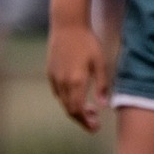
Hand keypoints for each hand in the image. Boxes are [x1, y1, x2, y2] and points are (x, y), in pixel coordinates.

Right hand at [47, 17, 109, 131]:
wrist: (67, 26)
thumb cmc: (87, 42)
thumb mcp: (100, 62)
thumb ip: (102, 85)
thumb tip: (103, 105)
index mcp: (76, 81)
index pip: (78, 110)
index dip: (86, 122)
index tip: (96, 128)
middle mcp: (63, 82)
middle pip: (69, 110)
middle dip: (82, 119)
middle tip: (95, 122)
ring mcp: (54, 78)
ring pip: (63, 102)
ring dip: (75, 109)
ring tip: (89, 109)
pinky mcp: (50, 72)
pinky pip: (58, 93)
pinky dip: (67, 100)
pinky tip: (77, 95)